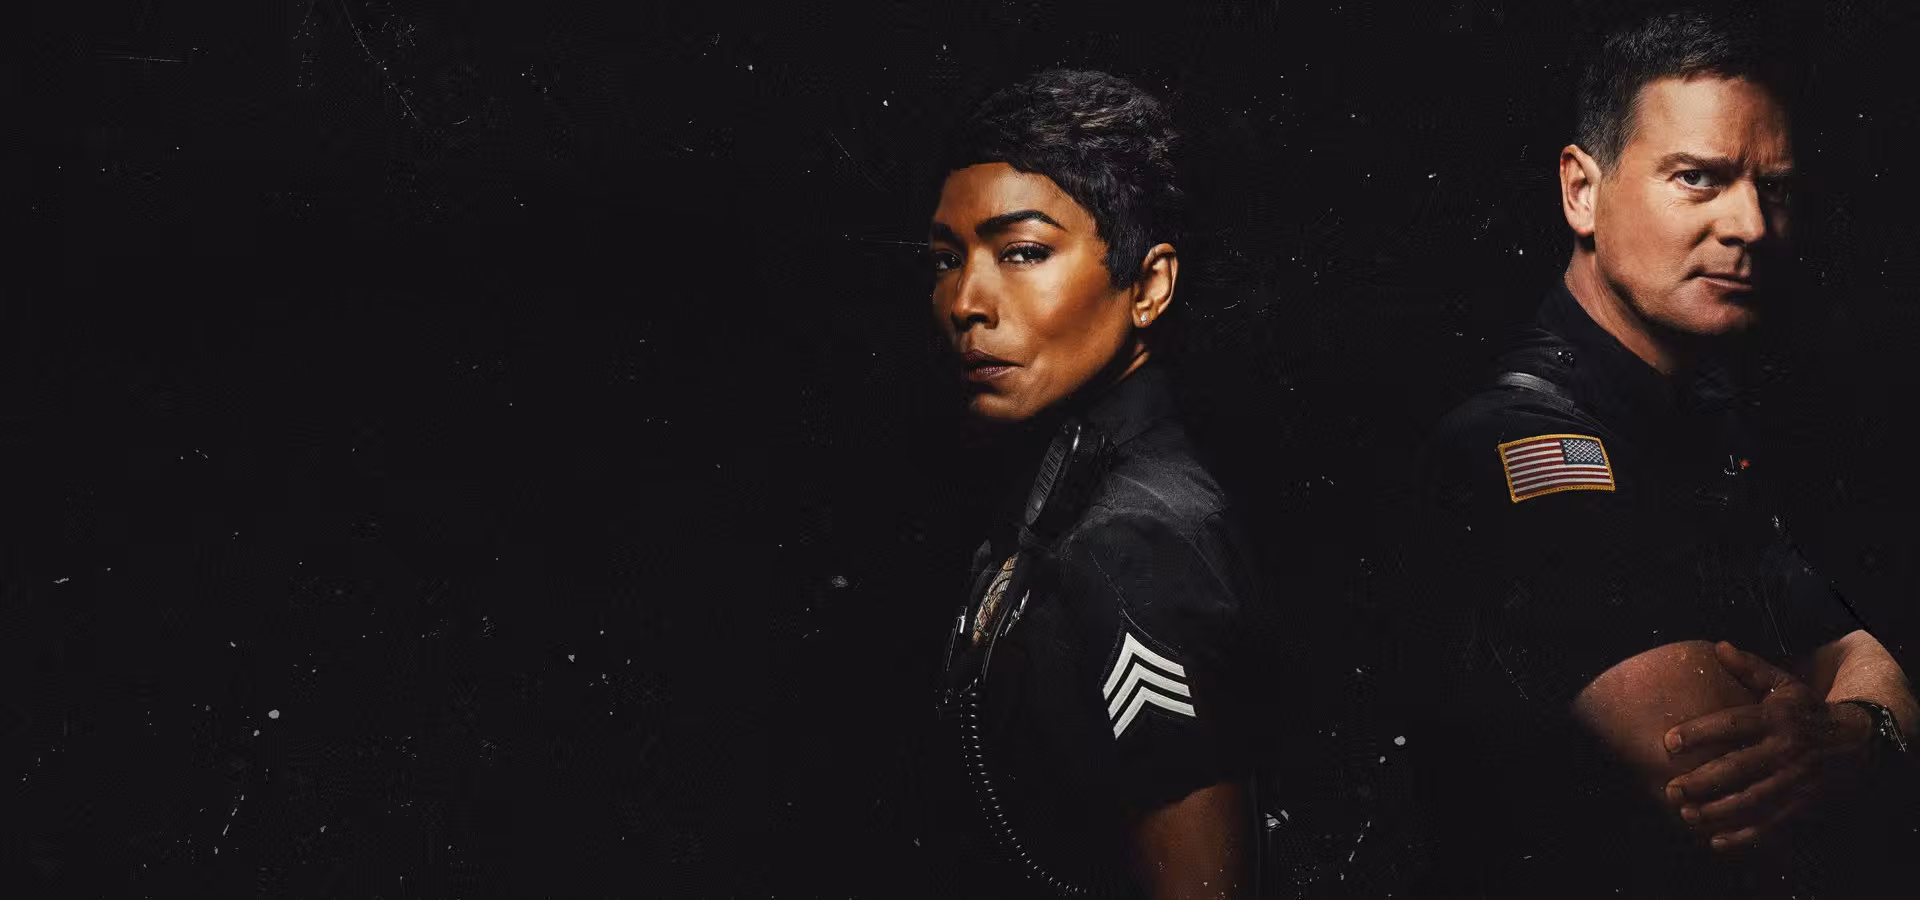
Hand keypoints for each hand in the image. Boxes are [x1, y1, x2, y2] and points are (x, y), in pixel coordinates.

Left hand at [1660, 641, 1873, 851]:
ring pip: (1751, 801)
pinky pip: (1771, 825)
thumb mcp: (1784, 685)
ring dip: (1716, 812)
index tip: (1668, 742)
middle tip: (1670, 789)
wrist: (1859, 743)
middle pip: (1737, 769)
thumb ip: (1750, 669)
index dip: (1699, 733)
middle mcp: (1785, 751)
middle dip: (1701, 782)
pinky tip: (1716, 841)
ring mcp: (1795, 781)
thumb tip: (1718, 646)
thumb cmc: (1808, 711)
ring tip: (1686, 814)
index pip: (1732, 724)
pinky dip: (1744, 837)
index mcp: (1776, 718)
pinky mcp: (1803, 805)